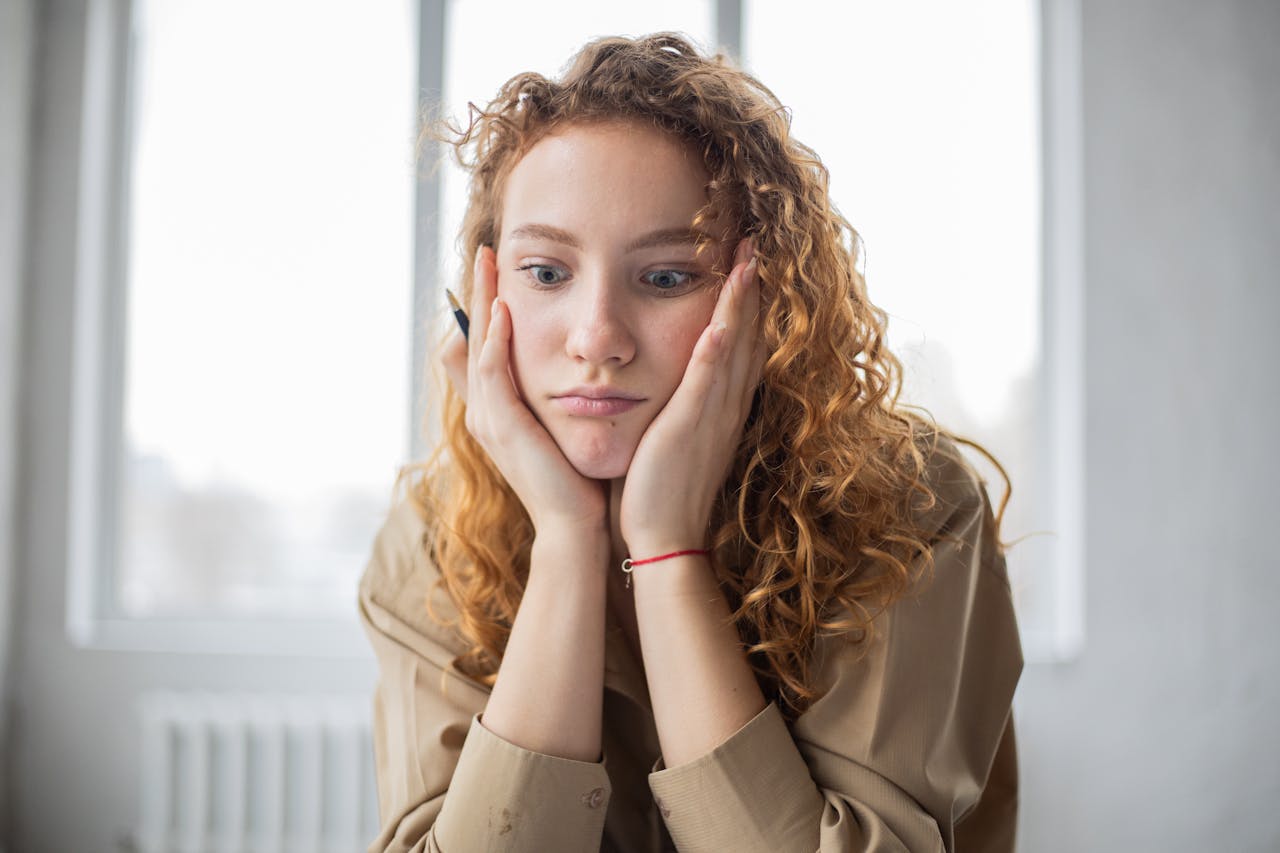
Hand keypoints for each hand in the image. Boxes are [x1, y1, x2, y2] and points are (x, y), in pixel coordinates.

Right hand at [441, 247, 607, 534]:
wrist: (576, 527)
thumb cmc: (577, 480)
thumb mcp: (563, 428)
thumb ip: (560, 398)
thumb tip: (578, 369)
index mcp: (498, 409)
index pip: (484, 344)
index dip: (485, 305)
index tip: (498, 267)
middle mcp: (485, 410)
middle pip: (471, 336)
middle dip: (477, 292)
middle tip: (485, 250)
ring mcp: (489, 419)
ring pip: (477, 347)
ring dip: (481, 303)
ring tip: (488, 264)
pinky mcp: (503, 428)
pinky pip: (491, 374)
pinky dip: (495, 341)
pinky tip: (503, 312)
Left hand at [619, 238, 765, 553]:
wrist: (664, 538)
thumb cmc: (662, 491)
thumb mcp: (675, 437)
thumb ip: (678, 405)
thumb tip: (667, 377)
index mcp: (720, 407)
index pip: (740, 345)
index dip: (746, 303)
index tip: (746, 263)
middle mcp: (725, 406)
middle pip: (747, 336)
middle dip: (751, 289)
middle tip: (755, 242)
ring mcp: (711, 416)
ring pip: (733, 349)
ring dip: (741, 304)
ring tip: (747, 259)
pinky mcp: (688, 430)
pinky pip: (706, 384)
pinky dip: (716, 353)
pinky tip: (721, 322)